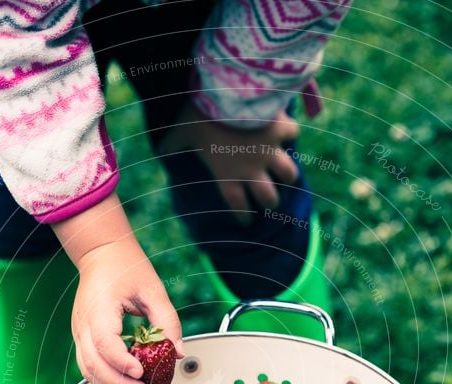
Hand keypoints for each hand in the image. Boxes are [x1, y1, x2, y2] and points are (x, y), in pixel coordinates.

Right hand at [72, 240, 182, 383]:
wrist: (102, 255)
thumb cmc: (126, 268)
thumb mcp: (154, 290)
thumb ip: (167, 321)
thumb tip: (178, 352)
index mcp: (99, 307)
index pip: (104, 341)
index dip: (121, 361)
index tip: (141, 372)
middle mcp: (83, 323)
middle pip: (93, 363)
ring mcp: (80, 332)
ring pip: (88, 370)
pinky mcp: (82, 339)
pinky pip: (89, 367)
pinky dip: (106, 380)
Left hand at [160, 101, 299, 223]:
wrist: (228, 93)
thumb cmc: (200, 115)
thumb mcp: (181, 131)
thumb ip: (172, 144)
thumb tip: (159, 151)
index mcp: (227, 174)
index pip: (237, 205)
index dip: (243, 216)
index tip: (246, 221)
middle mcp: (251, 169)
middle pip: (268, 197)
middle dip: (270, 202)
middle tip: (270, 202)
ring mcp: (269, 151)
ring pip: (287, 174)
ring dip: (288, 176)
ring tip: (287, 176)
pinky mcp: (280, 130)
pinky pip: (292, 133)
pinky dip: (291, 131)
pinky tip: (289, 128)